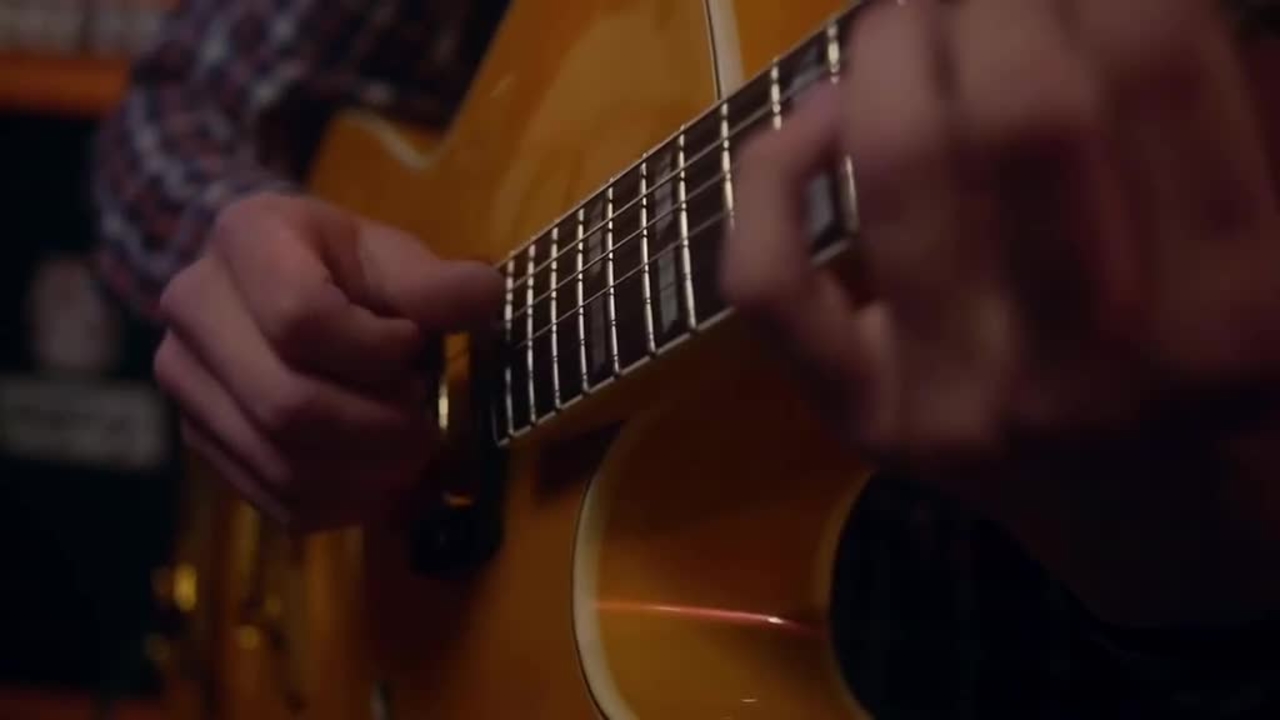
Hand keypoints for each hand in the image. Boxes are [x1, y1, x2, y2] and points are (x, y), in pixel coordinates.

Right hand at [155, 192, 501, 531]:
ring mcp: (184, 380)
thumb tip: (485, 298)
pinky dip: (341, 504)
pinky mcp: (198, 438)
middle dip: (379, 429)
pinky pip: (271, 497)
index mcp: (245, 238)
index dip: (375, 351)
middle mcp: (192, 308)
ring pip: (280, 462)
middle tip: (425, 421)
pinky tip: (379, 482)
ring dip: (366, 475)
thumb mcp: (390, 256)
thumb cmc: (343, 265)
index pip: (302, 319)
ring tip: (409, 450)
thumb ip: (434, 283)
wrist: (274, 283)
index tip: (414, 345)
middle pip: (287, 404)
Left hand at [723, 0, 1279, 622]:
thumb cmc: (1235, 390)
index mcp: (1230, 320)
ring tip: (910, 13)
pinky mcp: (864, 422)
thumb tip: (1133, 10)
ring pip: (897, 173)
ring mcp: (956, 405)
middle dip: (996, 0)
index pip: (1154, 75)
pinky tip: (816, 119)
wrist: (1168, 545)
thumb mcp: (1271, 265)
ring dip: (893, 49)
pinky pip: (770, 285)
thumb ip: (1223, 124)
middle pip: (1022, 115)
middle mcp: (1089, 373)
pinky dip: (770, 176)